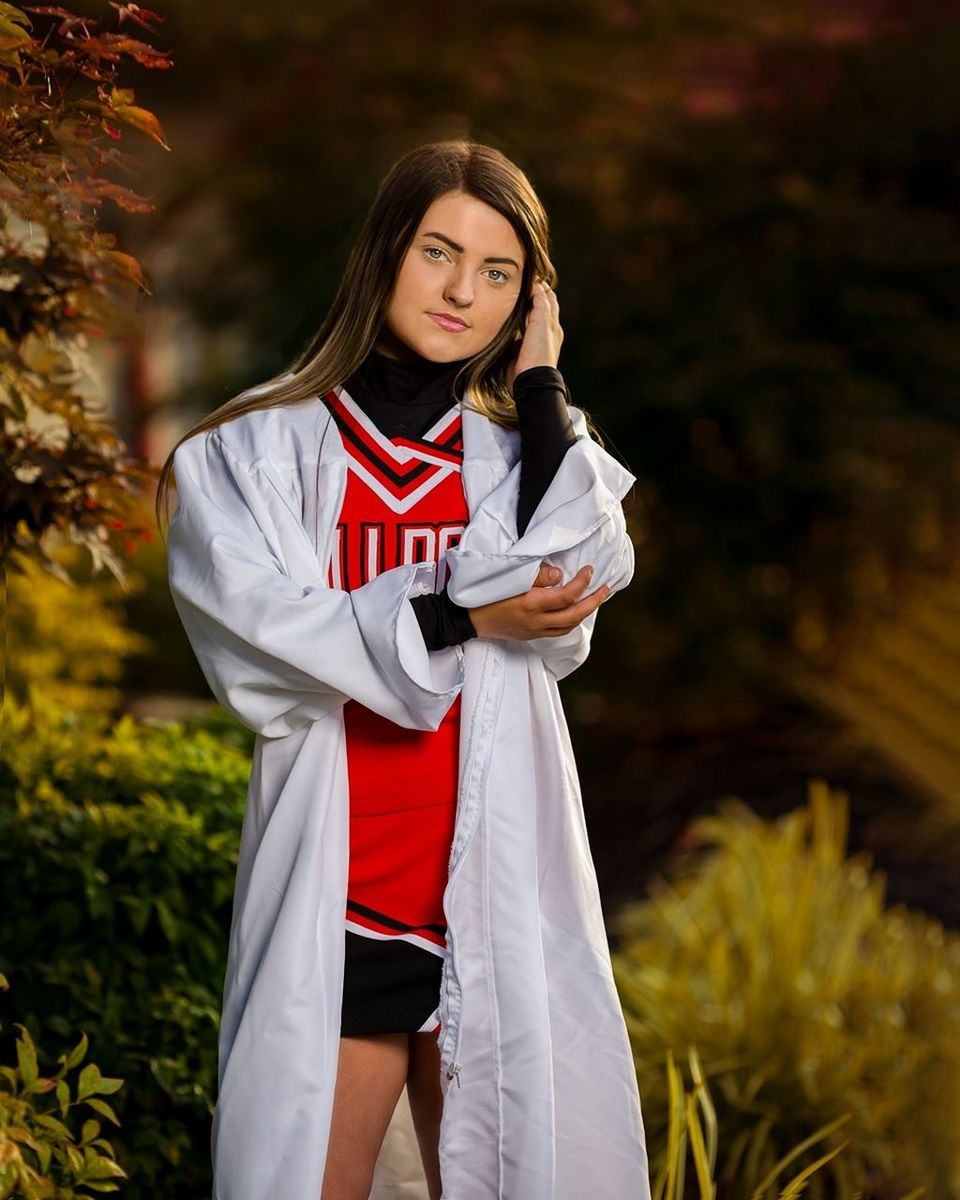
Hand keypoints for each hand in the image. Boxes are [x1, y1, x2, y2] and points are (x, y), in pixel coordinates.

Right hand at [468, 562, 607, 640]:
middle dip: (593, 601)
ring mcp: (534, 631)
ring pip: (568, 626)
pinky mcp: (529, 636)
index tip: (590, 570)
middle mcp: (536, 621)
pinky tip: (574, 613)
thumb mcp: (508, 577)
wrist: (465, 619)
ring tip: (594, 600)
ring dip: (584, 613)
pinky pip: (558, 632)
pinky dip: (571, 621)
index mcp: (531, 604)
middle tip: (605, 588)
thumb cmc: (484, 594)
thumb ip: (537, 576)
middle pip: (574, 614)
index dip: (583, 582)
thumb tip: (560, 575)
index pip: (567, 595)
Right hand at [505, 279, 563, 394]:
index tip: (531, 276)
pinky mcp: (521, 350)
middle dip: (534, 296)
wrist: (530, 381)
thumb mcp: (541, 324)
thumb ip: (540, 304)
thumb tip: (538, 286)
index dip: (541, 287)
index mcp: (553, 325)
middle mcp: (545, 332)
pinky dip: (516, 322)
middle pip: (541, 308)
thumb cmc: (538, 354)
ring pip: (530, 320)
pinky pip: (519, 331)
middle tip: (522, 284)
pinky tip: (509, 321)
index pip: (549, 300)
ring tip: (514, 298)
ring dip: (524, 309)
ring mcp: (533, 342)